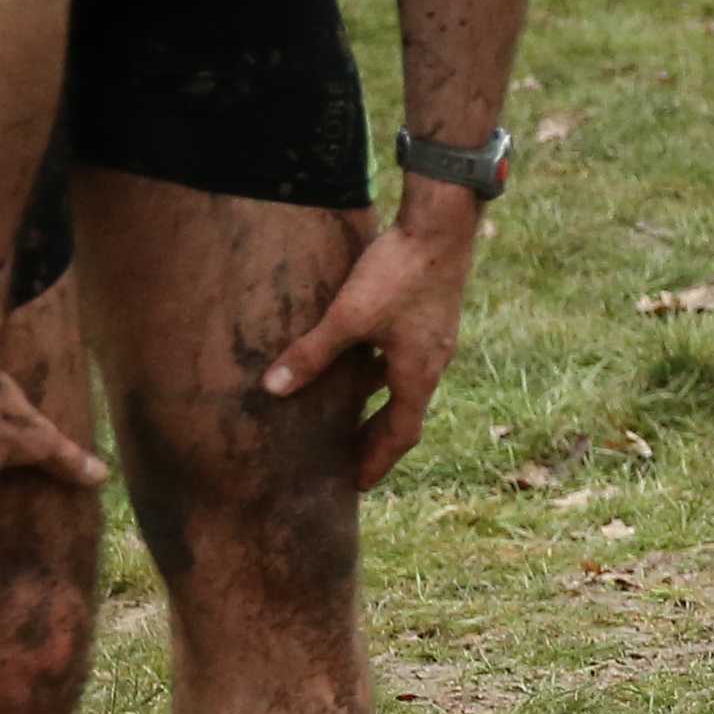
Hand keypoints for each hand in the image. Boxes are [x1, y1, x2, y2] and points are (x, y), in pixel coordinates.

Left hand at [264, 197, 483, 485]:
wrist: (441, 230)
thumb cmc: (398, 275)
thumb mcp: (348, 317)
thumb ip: (311, 354)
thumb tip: (272, 389)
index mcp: (417, 375)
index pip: (400, 435)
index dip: (377, 461)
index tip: (358, 483)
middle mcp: (431, 365)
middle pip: (405, 416)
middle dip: (377, 440)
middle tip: (352, 462)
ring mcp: (434, 342)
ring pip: (405, 387)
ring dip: (381, 406)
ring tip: (353, 417)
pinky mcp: (430, 319)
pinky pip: (406, 362)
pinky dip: (384, 376)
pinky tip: (363, 362)